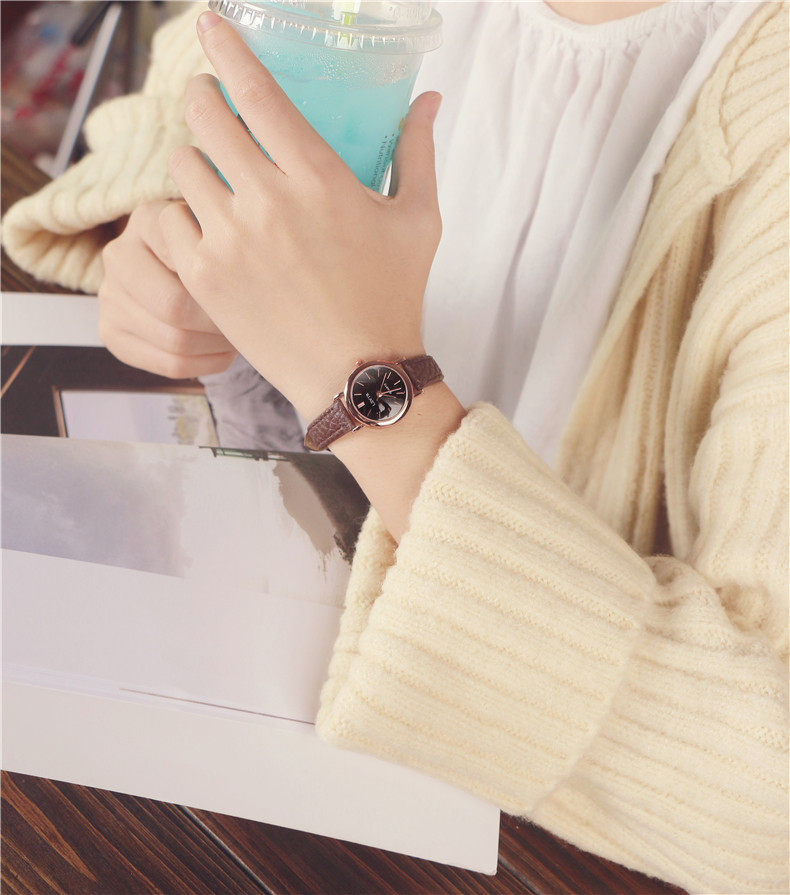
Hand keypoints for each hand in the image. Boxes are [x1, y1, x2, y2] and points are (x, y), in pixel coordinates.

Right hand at [98, 200, 237, 378]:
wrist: (178, 272)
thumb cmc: (214, 250)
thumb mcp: (223, 232)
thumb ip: (232, 240)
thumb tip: (247, 262)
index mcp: (148, 219)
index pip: (188, 257)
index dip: (224, 285)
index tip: (252, 290)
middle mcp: (119, 254)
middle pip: (174, 306)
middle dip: (219, 322)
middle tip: (248, 323)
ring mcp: (109, 296)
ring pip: (174, 340)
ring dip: (217, 346)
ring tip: (239, 336)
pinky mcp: (111, 333)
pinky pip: (168, 364)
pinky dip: (206, 363)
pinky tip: (223, 353)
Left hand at [160, 10, 441, 420]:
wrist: (357, 374)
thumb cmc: (393, 297)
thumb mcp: (419, 221)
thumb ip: (417, 152)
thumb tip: (429, 101)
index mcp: (319, 177)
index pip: (257, 91)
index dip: (227, 49)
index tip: (209, 27)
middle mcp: (267, 201)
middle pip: (204, 116)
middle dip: (202, 99)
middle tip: (212, 108)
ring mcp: (230, 241)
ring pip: (181, 166)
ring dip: (194, 159)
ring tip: (214, 177)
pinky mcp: (204, 278)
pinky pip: (169, 220)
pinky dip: (182, 214)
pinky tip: (204, 225)